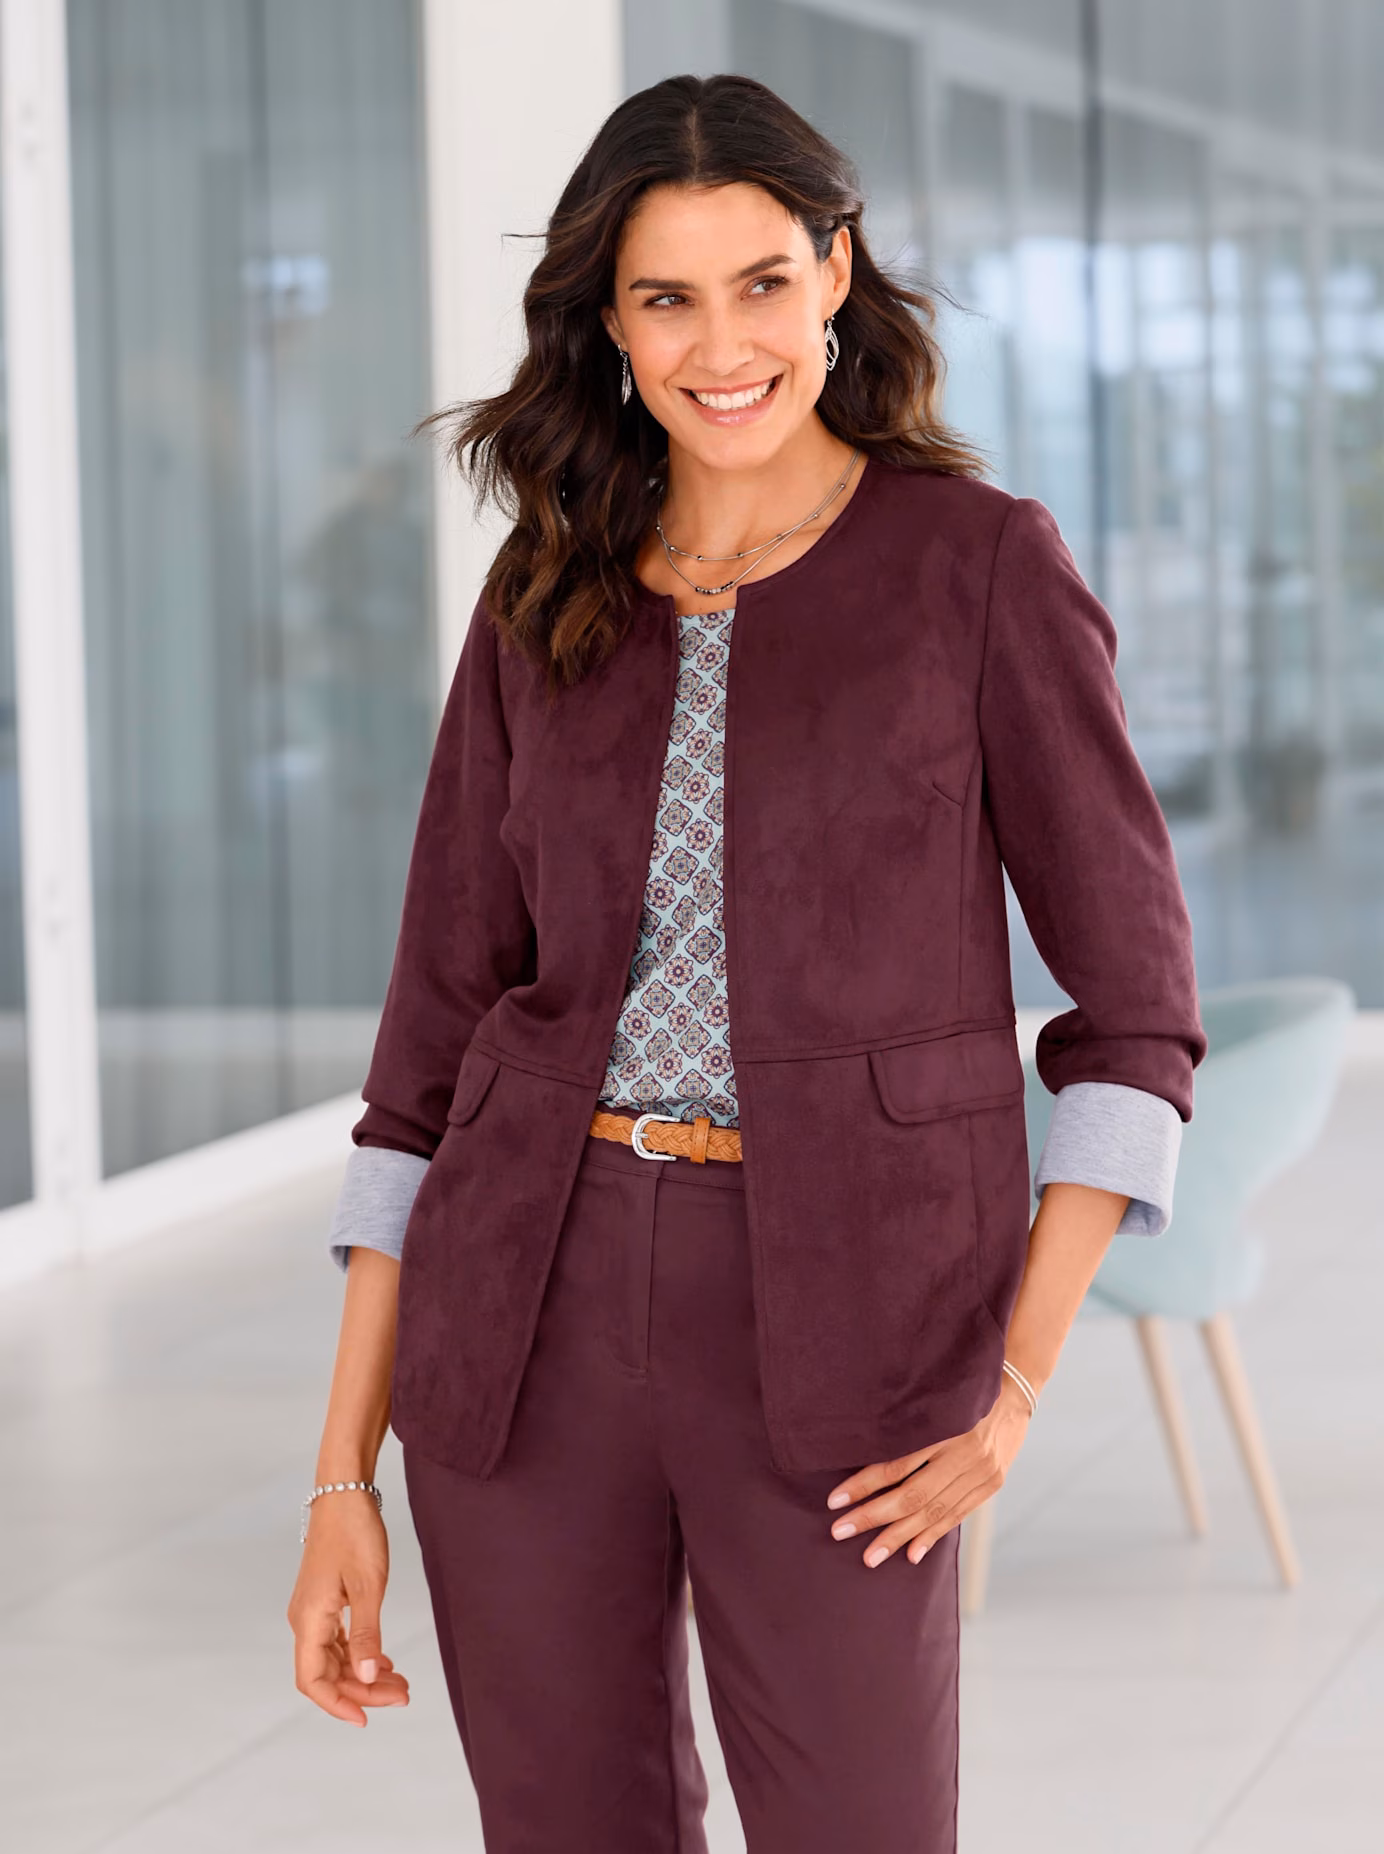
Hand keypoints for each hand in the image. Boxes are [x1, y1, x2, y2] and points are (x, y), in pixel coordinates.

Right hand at [287, 1494, 410, 1724]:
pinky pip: (339, 1639)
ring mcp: (314, 1610)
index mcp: (308, 1619)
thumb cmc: (355, 1532)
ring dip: (364, 1673)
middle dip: (363, 1690)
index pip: (312, 1681)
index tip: (367, 1718)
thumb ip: (367, 1634)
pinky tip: (383, 1660)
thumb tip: (365, 1678)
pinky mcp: (325, 1600)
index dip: (337, 1704)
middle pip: (327, 1673)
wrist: (344, 1491)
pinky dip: (361, 1653)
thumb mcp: (368, 1585)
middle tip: (403, 1695)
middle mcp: (305, 1619)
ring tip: (400, 1682)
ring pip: (335, 1657)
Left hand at [825, 1373, 1033, 1567]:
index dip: (864, 1484)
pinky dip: (933, 1536)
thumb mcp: (934, 1401)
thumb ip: (906, 1426)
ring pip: (934, 1512)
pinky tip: (912, 1554)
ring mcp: (981, 1472)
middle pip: (913, 1494)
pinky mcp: (992, 1485)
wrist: (1016, 1392)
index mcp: (944, 1427)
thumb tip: (860, 1453)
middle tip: (840, 1532)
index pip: (896, 1464)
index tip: (835, 1501)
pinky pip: (957, 1515)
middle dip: (874, 1517)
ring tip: (871, 1556)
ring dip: (899, 1536)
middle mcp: (964, 1453)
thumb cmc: (962, 1392)